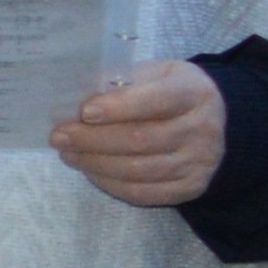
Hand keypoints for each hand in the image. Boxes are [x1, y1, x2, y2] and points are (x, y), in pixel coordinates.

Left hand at [53, 57, 228, 210]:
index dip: (119, 107)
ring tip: (68, 153)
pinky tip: (89, 170)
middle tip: (59, 136)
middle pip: (142, 139)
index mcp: (194, 92)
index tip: (85, 112)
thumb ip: (120, 83)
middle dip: (93, 139)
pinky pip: (142, 192)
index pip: (158, 100)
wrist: (208, 122)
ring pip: (138, 170)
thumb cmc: (166, 92)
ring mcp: (200, 162)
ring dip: (95, 163)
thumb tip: (75, 101)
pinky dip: (109, 183)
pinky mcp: (191, 187)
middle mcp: (203, 128)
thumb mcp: (152, 75)